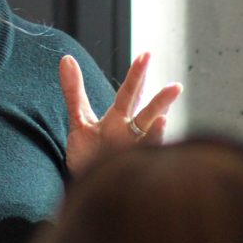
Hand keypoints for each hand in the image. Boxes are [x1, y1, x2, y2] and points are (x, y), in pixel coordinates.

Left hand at [60, 51, 181, 173]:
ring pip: (149, 134)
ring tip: (167, 112)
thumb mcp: (79, 119)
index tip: (146, 54)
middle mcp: (129, 133)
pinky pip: (141, 157)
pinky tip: (160, 129)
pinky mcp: (126, 168)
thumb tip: (66, 58)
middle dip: (159, 99)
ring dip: (159, 122)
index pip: (129, 93)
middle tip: (176, 86)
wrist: (86, 189)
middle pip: (144, 112)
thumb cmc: (87, 154)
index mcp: (118, 119)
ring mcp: (131, 152)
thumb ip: (73, 91)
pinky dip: (150, 144)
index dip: (137, 75)